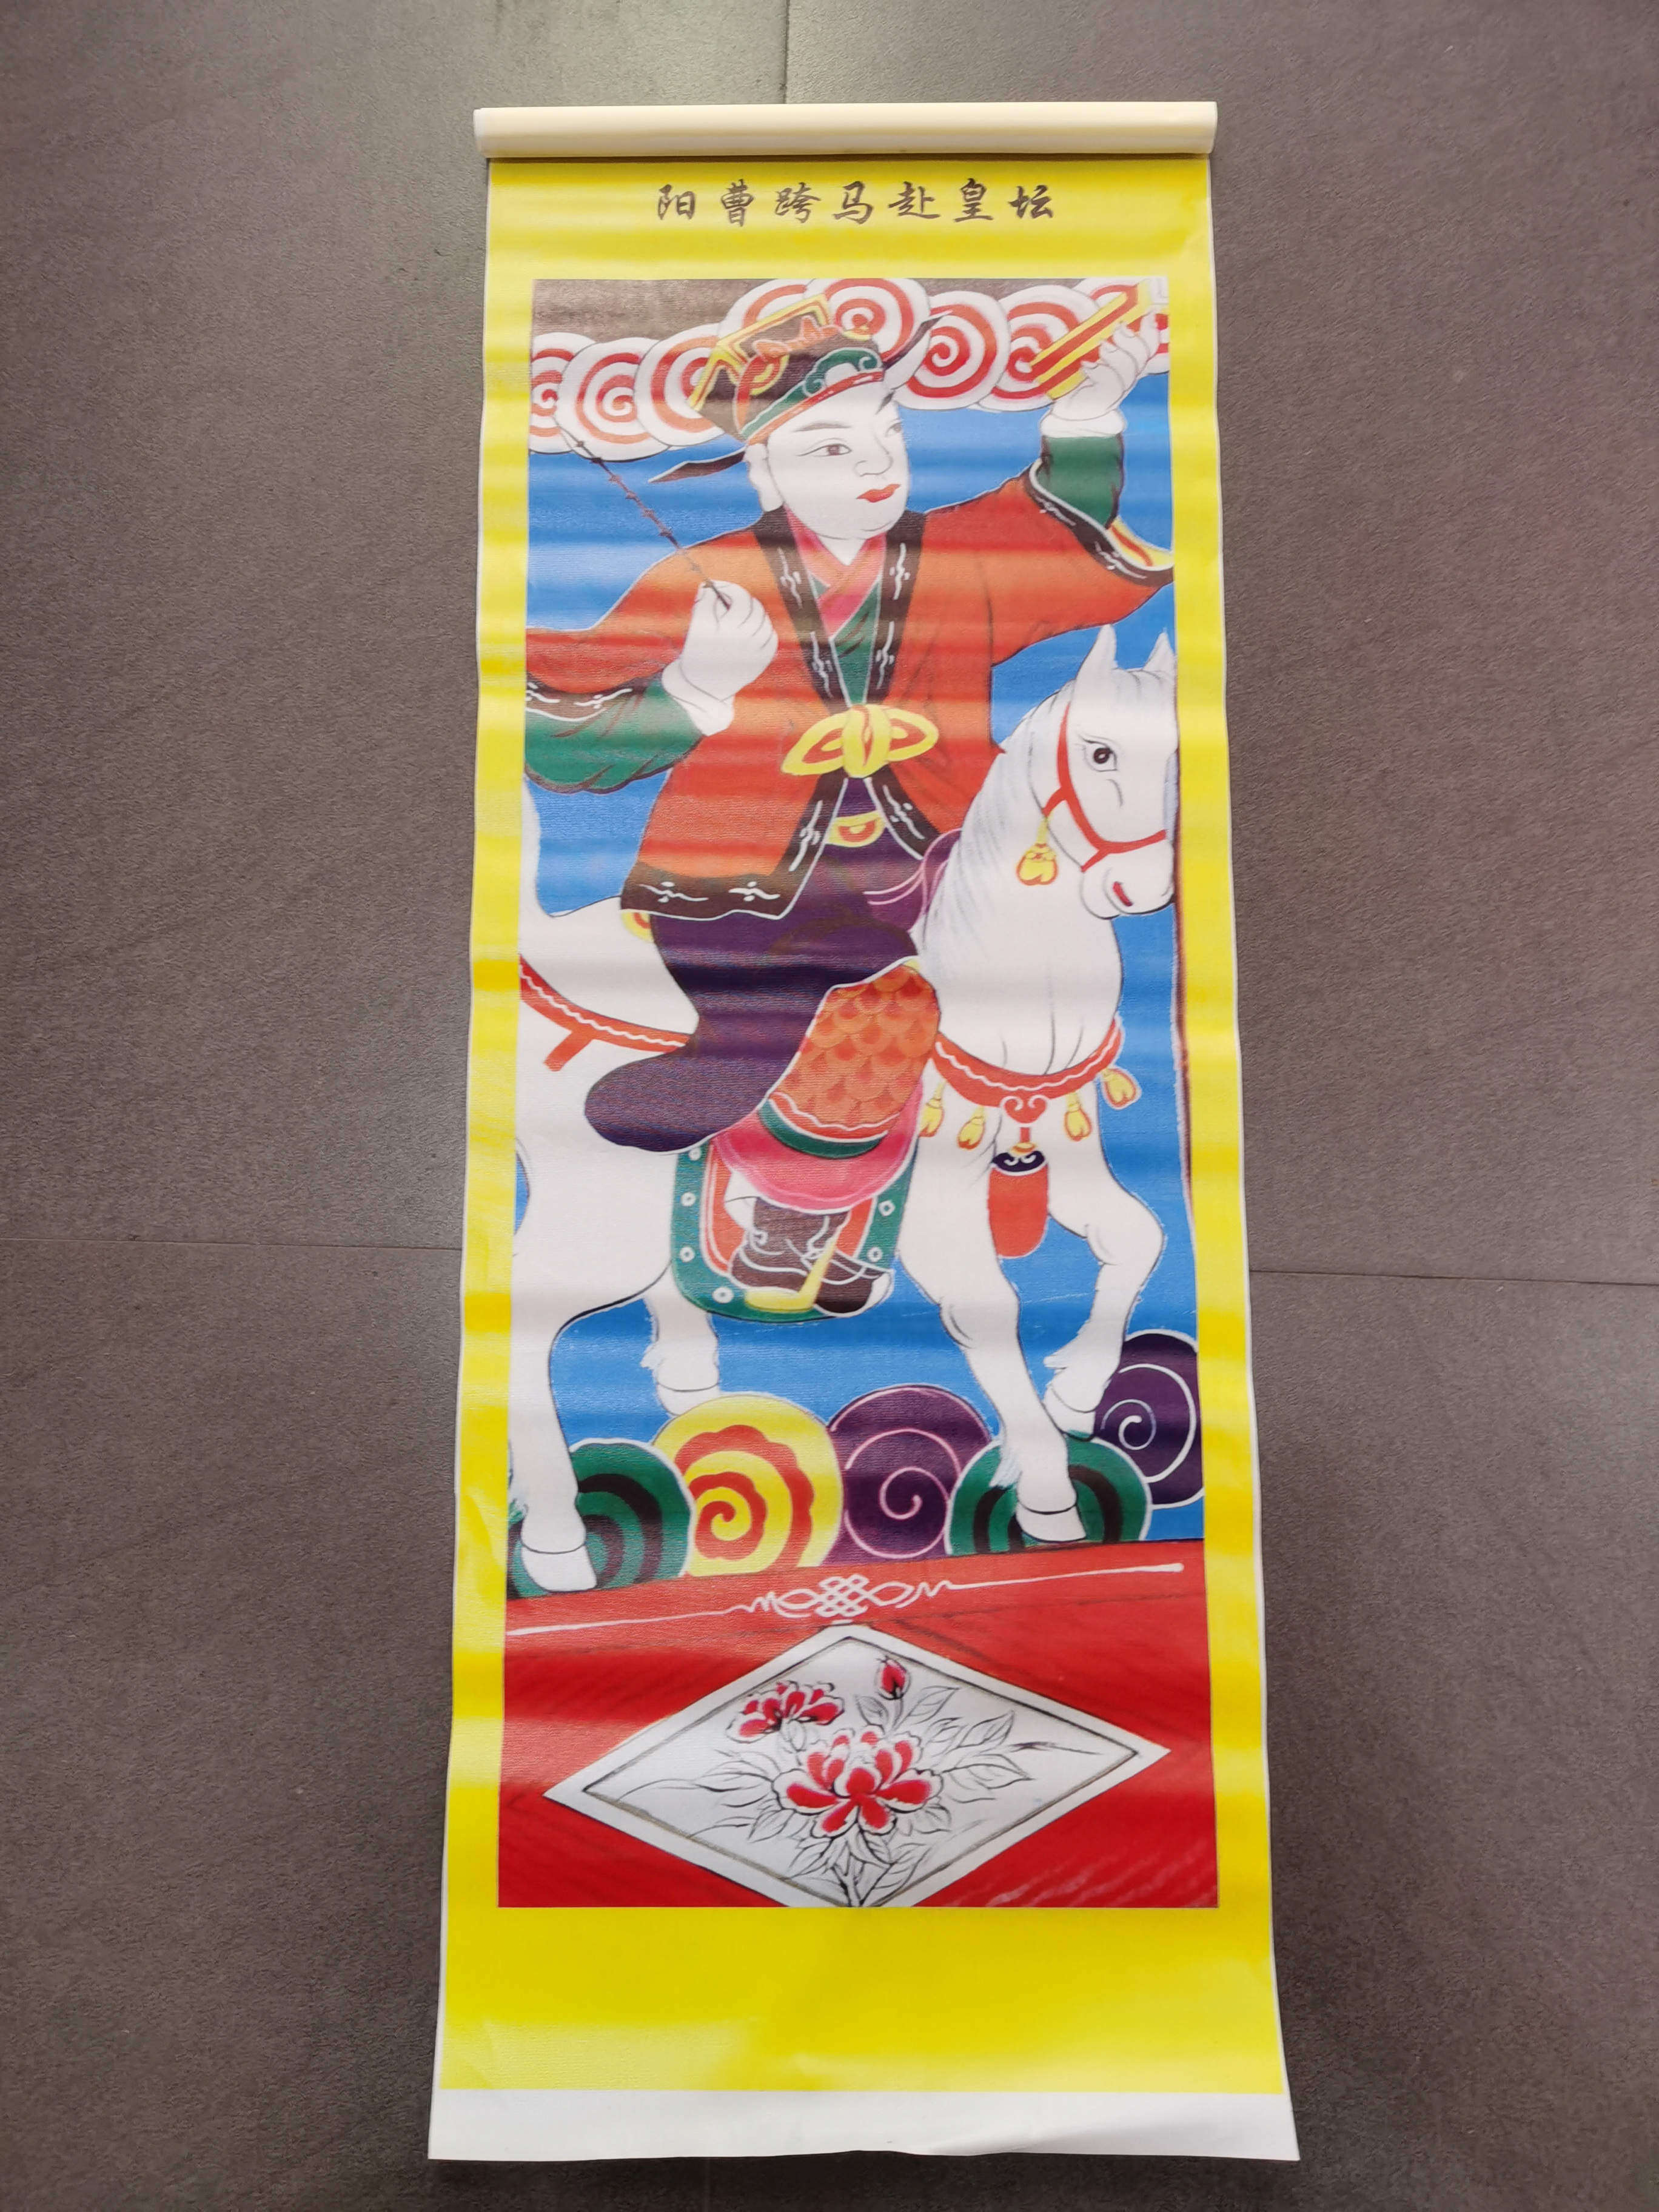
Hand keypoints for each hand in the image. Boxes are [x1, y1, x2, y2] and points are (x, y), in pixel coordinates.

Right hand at [663, 581, 777, 733]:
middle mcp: (745, 639)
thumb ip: (705, 602)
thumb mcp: (697, 627)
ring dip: (753, 612)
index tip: (719, 588)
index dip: (729, 588)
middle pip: (753, 606)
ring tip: (739, 615)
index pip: (739, 597)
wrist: (704, 687)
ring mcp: (757, 650)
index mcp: (728, 629)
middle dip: (741, 599)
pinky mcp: (763, 660)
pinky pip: (771, 636)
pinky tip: (752, 629)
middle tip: (729, 599)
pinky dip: (764, 628)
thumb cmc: (698, 654)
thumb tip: (710, 586)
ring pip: (764, 620)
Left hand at [1045, 314, 1161, 430]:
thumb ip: (1093, 331)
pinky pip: (1111, 386)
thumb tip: (1098, 308)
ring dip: (1118, 355)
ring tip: (1102, 346)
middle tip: (1118, 328)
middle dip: (1133, 340)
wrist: (1055, 406)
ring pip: (1129, 372)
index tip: (1148, 313)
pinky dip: (1101, 372)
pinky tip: (1086, 365)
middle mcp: (1124, 376)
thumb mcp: (1081, 346)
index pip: (1148, 346)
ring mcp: (1116, 391)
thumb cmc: (1069, 372)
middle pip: (1142, 357)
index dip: (1151, 331)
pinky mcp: (1103, 402)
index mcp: (1124, 361)